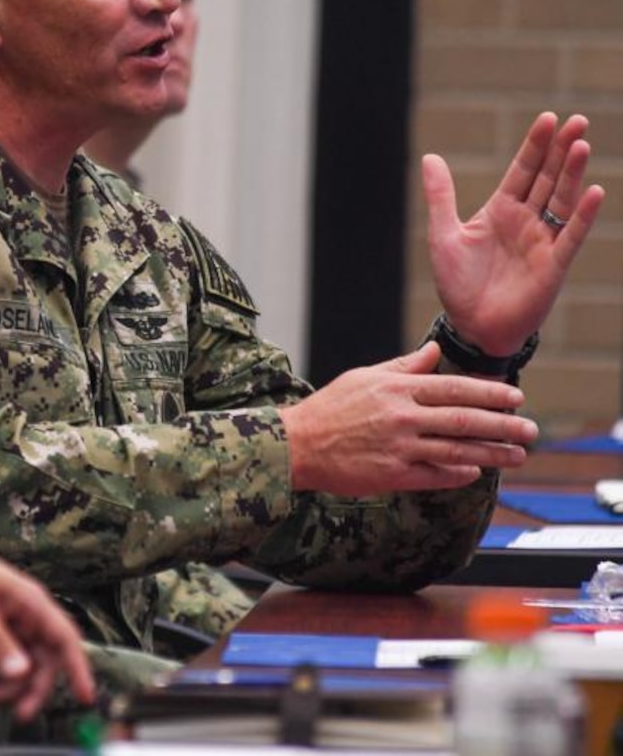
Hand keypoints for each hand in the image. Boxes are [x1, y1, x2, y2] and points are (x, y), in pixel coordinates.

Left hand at [0, 513, 94, 720]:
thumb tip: (21, 674)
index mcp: (29, 602)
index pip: (64, 638)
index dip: (77, 667)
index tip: (84, 696)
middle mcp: (23, 616)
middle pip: (44, 660)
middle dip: (34, 686)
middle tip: (18, 712)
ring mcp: (5, 626)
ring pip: (23, 666)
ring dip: (11, 686)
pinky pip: (2, 665)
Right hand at [282, 343, 536, 495]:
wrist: (296, 444)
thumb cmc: (329, 408)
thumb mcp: (363, 377)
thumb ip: (402, 366)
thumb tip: (433, 351)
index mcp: (396, 388)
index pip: (454, 388)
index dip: (489, 393)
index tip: (515, 397)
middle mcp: (401, 416)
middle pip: (464, 420)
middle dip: (503, 425)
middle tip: (530, 430)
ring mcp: (398, 447)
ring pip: (457, 450)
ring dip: (492, 453)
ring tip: (517, 455)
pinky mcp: (391, 474)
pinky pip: (435, 475)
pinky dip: (458, 473)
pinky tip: (475, 472)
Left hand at [424, 112, 604, 354]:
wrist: (471, 326)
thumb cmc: (458, 284)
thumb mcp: (444, 235)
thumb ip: (441, 197)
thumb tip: (430, 157)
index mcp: (501, 210)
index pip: (522, 171)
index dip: (535, 146)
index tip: (547, 118)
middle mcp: (526, 221)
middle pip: (548, 178)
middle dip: (561, 150)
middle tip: (577, 120)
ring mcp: (542, 240)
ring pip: (562, 200)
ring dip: (573, 174)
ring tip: (581, 145)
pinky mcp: (553, 264)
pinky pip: (571, 236)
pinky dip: (582, 216)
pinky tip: (594, 192)